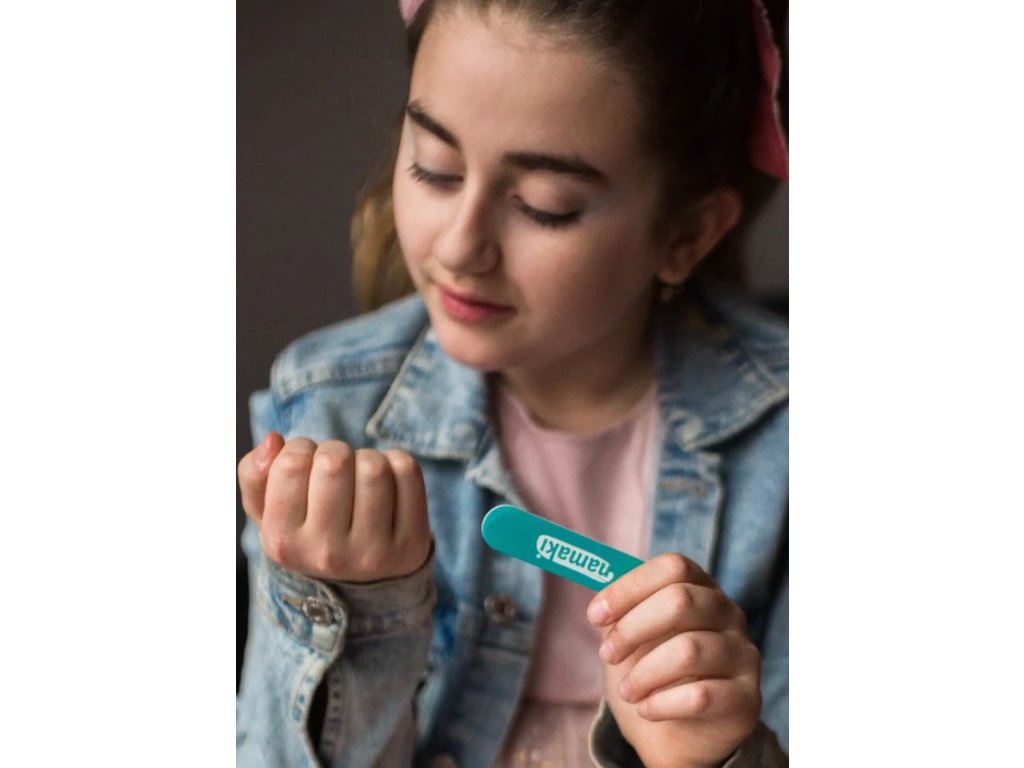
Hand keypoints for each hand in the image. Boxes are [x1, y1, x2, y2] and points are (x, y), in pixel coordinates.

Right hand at [238, 432, 431, 581]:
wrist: (359, 585)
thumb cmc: (309, 533)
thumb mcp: (269, 514)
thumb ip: (255, 476)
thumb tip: (273, 440)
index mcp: (283, 543)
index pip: (291, 464)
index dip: (300, 449)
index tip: (306, 463)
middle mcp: (327, 553)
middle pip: (334, 461)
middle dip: (334, 451)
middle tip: (336, 469)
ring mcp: (373, 552)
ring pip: (373, 465)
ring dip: (366, 457)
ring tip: (360, 477)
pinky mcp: (411, 543)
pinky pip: (407, 471)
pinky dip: (397, 462)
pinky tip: (387, 484)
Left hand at [587, 553, 760, 767]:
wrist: (681, 737)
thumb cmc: (653, 676)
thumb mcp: (632, 640)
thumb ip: (620, 615)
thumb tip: (601, 607)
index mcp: (701, 588)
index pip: (673, 568)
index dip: (629, 588)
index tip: (595, 616)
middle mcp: (729, 614)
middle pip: (680, 600)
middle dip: (632, 629)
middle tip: (608, 655)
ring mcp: (743, 654)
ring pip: (688, 650)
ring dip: (644, 673)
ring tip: (627, 691)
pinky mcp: (747, 697)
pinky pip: (700, 696)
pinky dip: (661, 704)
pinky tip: (646, 710)